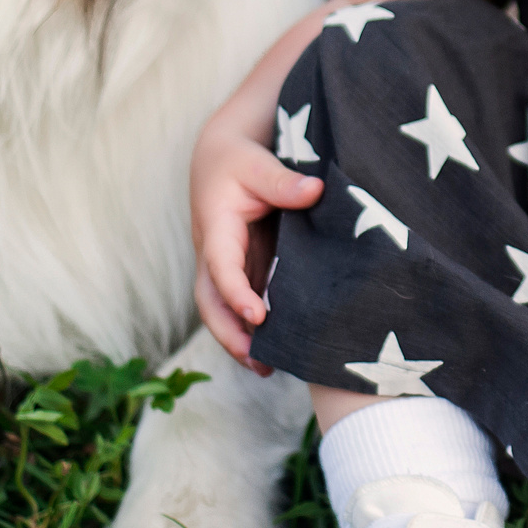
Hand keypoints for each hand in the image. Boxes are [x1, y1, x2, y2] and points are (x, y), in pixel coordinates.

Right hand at [189, 100, 324, 373]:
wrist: (222, 158)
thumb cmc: (240, 160)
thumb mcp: (258, 162)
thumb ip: (284, 180)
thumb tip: (316, 191)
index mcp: (216, 228)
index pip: (220, 266)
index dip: (236, 293)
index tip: (258, 315)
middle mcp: (214, 253)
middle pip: (210, 301)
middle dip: (228, 333)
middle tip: (257, 361)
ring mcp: (226, 265)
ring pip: (223, 310)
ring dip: (239, 340)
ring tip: (268, 369)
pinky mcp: (242, 270)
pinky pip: (242, 304)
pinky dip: (254, 328)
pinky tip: (278, 348)